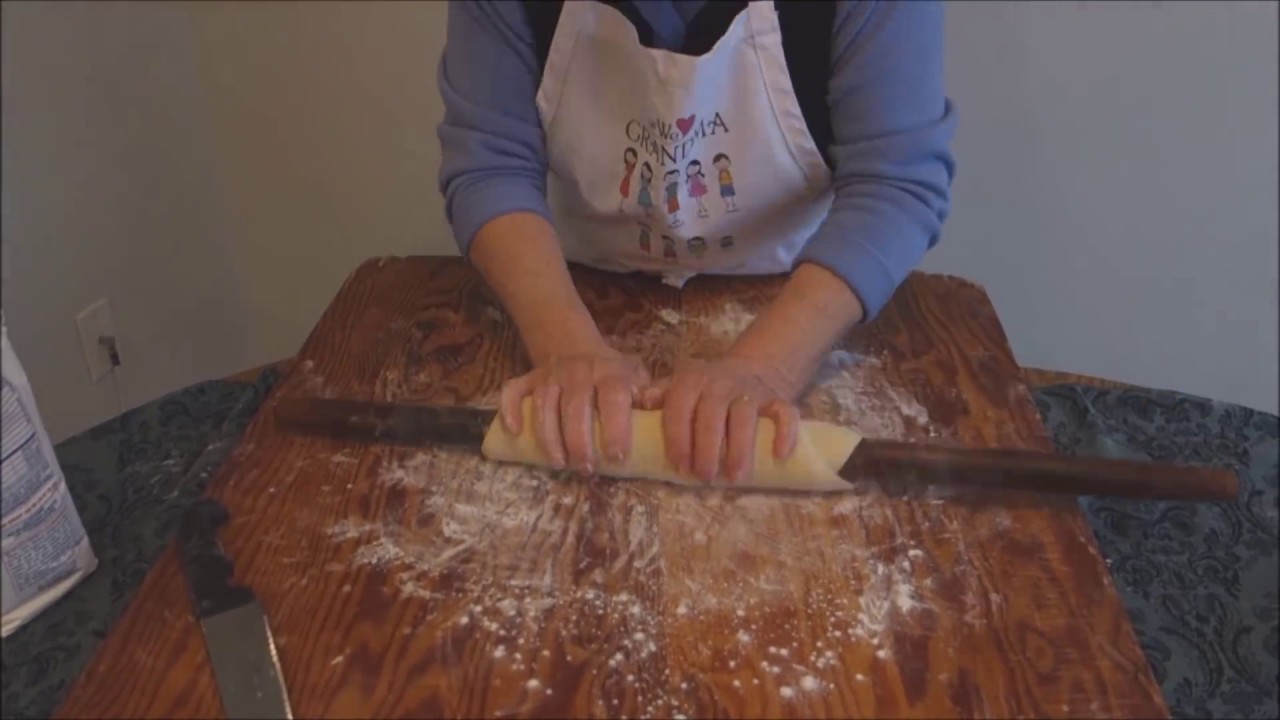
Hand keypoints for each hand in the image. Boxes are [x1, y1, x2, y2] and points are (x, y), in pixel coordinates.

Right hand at [500, 347, 649, 474]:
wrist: (574, 345)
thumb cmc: (610, 374)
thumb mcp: (635, 377)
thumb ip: (648, 393)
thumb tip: (656, 407)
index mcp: (609, 372)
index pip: (613, 397)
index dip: (615, 427)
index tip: (617, 457)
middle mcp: (578, 371)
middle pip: (575, 406)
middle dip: (579, 441)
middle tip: (586, 469)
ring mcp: (549, 374)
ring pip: (544, 403)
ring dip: (549, 436)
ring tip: (559, 463)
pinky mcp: (527, 379)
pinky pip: (512, 391)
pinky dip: (510, 411)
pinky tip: (515, 433)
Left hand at [639, 354, 801, 484]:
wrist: (752, 368)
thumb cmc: (707, 390)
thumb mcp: (681, 387)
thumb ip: (661, 394)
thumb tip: (643, 403)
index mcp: (692, 382)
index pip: (680, 408)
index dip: (679, 439)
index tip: (680, 467)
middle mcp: (720, 383)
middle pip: (712, 415)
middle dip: (707, 449)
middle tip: (705, 477)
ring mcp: (750, 391)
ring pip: (745, 416)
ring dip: (740, 448)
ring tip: (735, 476)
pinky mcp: (778, 398)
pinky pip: (785, 413)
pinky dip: (785, 432)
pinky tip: (778, 454)